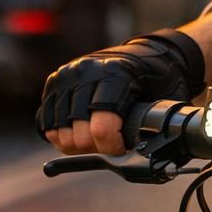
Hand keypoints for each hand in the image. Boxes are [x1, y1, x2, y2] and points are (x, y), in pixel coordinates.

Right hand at [36, 29, 205, 155]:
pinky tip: (79, 132)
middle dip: (96, 147)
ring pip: (59, 131)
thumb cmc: (157, 79)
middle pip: (78, 134)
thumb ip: (155, 125)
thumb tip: (150, 157)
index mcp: (115, 74)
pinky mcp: (55, 81)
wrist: (145, 54)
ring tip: (95, 139)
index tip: (122, 148)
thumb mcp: (164, 98)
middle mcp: (86, 72)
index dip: (111, 147)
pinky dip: (60, 134)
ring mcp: (67, 75)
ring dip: (77, 144)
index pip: (101, 127)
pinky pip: (47, 121)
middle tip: (110, 145)